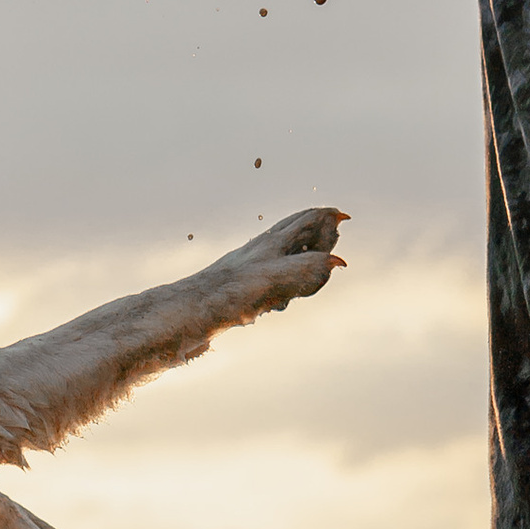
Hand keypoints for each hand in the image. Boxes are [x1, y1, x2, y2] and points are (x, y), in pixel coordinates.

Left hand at [204, 205, 346, 317]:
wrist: (186, 312)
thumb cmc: (227, 293)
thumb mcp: (273, 279)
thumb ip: (306, 270)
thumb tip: (339, 262)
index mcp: (271, 245)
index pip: (304, 222)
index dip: (325, 219)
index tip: (343, 216)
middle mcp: (260, 253)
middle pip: (292, 233)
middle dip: (315, 231)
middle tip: (333, 229)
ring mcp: (249, 270)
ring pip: (280, 256)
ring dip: (299, 257)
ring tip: (311, 262)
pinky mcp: (239, 291)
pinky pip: (267, 281)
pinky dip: (282, 285)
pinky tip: (276, 303)